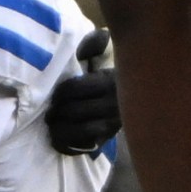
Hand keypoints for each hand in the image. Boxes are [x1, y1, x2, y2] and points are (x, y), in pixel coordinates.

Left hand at [45, 29, 119, 154]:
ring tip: (51, 125)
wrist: (143, 96)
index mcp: (108, 82)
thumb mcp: (106, 56)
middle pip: (75, 111)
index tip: (52, 94)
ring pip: (81, 131)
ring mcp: (112, 124)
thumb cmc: (112, 73)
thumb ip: (93, 46)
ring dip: (61, 129)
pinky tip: (58, 140)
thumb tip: (79, 45)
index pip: (75, 89)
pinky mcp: (110, 138)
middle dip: (56, 111)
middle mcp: (113, 105)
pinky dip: (70, 145)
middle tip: (47, 112)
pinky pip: (87, 145)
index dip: (59, 93)